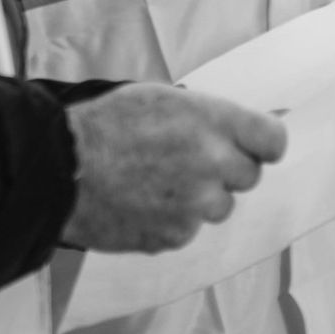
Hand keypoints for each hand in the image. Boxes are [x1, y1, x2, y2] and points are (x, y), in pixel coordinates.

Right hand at [61, 84, 288, 252]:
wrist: (61, 166)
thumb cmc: (104, 125)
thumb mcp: (161, 98)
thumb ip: (207, 116)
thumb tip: (240, 128)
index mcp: (211, 121)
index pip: (273, 140)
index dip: (263, 144)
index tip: (254, 146)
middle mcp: (212, 164)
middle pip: (248, 176)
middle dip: (225, 170)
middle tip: (188, 160)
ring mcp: (196, 206)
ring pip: (218, 207)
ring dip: (198, 198)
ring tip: (156, 181)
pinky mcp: (176, 236)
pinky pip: (188, 229)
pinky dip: (171, 219)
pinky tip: (141, 201)